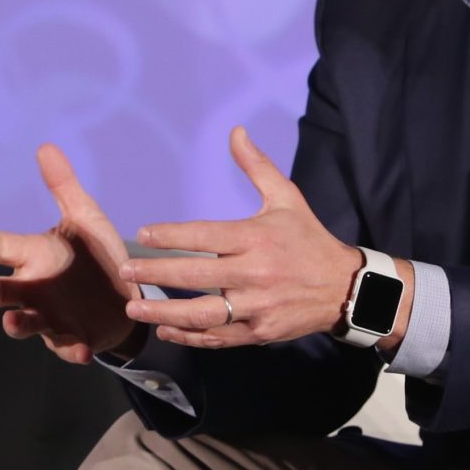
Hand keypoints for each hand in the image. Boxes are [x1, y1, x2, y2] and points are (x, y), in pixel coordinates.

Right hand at [0, 144, 140, 364]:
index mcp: (32, 257)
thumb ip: (64, 188)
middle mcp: (33, 289)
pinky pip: (68, 347)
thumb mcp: (85, 219)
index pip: (5, 248)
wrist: (122, 296)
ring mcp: (51, 317)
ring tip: (13, 323)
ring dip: (18, 324)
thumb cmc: (95, 255)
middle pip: (3, 293)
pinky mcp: (74, 339)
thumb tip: (45, 146)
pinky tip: (83, 350)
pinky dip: (72, 350)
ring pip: (25, 324)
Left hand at [116, 127, 365, 349]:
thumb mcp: (287, 198)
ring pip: (202, 314)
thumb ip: (256, 166)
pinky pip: (218, 337)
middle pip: (195, 276)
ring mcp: (256, 306)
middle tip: (124, 270)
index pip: (204, 236)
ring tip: (133, 306)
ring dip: (164, 312)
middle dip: (155, 273)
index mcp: (256, 238)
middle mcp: (254, 273)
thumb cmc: (308, 239)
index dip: (170, 236)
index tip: (143, 234)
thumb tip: (235, 132)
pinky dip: (190, 337)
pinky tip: (165, 330)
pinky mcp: (259, 332)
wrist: (345, 288)